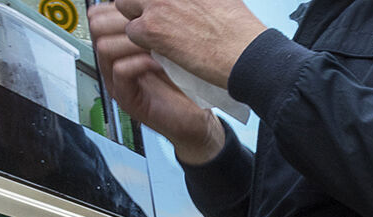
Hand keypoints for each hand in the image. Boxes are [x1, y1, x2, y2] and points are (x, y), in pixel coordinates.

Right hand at [91, 3, 225, 161]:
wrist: (197, 121)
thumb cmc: (186, 85)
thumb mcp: (170, 49)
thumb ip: (157, 29)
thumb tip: (152, 2)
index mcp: (121, 46)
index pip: (101, 15)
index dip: (120, 8)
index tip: (144, 9)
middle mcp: (114, 62)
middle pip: (97, 27)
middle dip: (124, 21)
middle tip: (150, 26)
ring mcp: (117, 81)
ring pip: (104, 47)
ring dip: (132, 42)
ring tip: (156, 46)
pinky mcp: (127, 99)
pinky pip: (119, 71)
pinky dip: (139, 63)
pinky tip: (158, 64)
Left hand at [113, 0, 265, 89]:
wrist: (247, 54)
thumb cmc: (242, 30)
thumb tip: (194, 3)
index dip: (155, 1)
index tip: (164, 9)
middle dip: (140, 4)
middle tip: (156, 19)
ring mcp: (157, 4)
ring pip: (125, 6)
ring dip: (139, 20)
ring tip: (159, 35)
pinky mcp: (152, 28)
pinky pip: (132, 31)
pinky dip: (144, 42)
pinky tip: (164, 49)